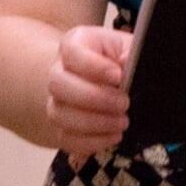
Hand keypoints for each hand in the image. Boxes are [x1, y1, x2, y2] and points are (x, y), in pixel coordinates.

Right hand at [46, 24, 133, 158]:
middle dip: (94, 98)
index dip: (93, 66)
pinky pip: (65, 139)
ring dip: (93, 123)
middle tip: (124, 103)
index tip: (118, 76)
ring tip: (122, 122)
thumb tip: (128, 62)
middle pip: (58, 84)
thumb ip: (130, 51)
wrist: (107, 79)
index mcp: (74, 43)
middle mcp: (58, 71)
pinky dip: (90, 142)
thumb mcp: (128, 47)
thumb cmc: (119, 59)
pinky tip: (114, 136)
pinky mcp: (60, 127)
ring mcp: (55, 100)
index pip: (71, 52)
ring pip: (59, 114)